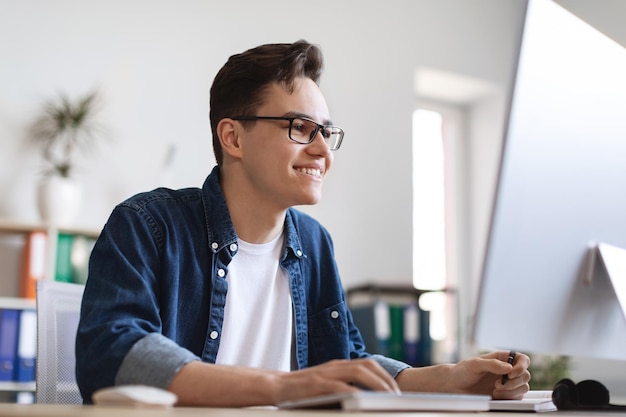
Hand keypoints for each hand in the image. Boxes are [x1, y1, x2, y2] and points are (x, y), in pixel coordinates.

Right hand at [272, 358, 399, 403]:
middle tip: (396, 395)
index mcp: (339, 365)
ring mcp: (326, 373)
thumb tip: (367, 397)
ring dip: (376, 384)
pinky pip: (340, 386)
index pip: (368, 364)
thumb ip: (344, 384)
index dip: (385, 375)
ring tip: (387, 397)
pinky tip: (363, 401)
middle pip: (367, 365)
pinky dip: (354, 393)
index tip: (396, 389)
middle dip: (385, 379)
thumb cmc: (303, 389)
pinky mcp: (317, 384)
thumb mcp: (327, 383)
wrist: (276, 386)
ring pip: (358, 372)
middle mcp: (335, 366)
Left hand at [448, 351, 530, 398]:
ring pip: (523, 388)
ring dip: (511, 391)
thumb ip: (491, 364)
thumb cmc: (463, 371)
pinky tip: (495, 395)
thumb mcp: (474, 364)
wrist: (455, 386)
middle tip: (497, 384)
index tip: (511, 373)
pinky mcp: (506, 395)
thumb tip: (508, 367)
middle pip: (525, 375)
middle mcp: (507, 370)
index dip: (522, 366)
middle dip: (513, 382)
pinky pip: (517, 397)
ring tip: (494, 390)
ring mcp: (508, 383)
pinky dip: (508, 397)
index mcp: (501, 358)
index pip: (522, 359)